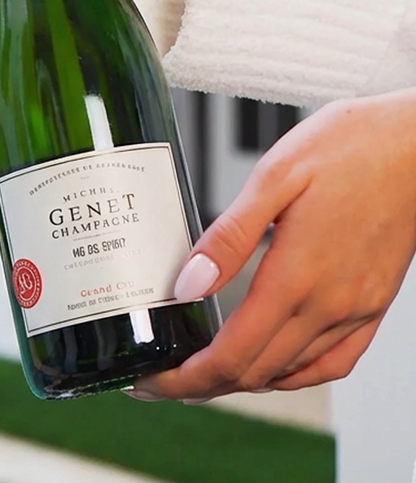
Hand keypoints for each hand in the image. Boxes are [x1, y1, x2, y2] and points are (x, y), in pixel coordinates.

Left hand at [130, 89, 415, 400]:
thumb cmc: (351, 146)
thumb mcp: (276, 175)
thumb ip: (231, 235)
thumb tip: (190, 284)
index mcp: (297, 275)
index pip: (231, 355)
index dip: (186, 377)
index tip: (154, 380)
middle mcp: (329, 304)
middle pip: (255, 372)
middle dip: (202, 382)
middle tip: (166, 376)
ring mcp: (356, 309)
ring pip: (290, 372)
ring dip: (243, 380)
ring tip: (207, 371)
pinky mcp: (375, 304)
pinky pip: (333, 362)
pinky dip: (295, 374)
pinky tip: (277, 365)